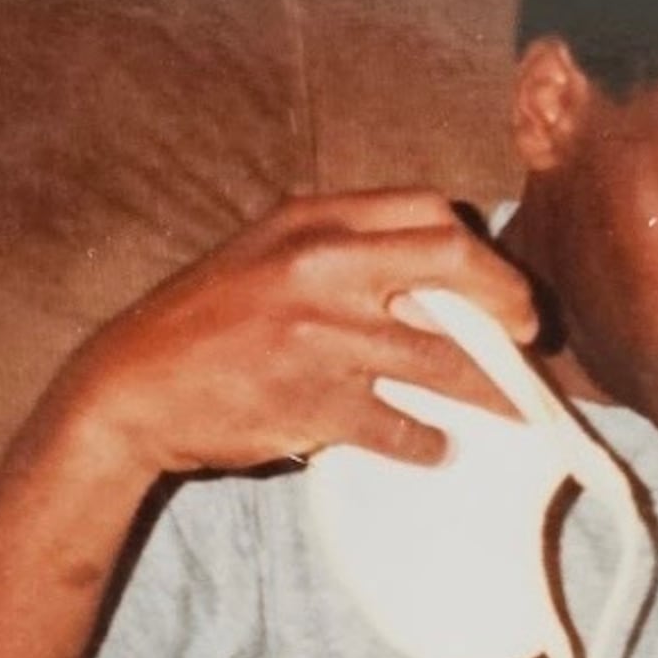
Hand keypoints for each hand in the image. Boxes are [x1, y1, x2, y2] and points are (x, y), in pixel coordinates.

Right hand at [63, 190, 538, 478]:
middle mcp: (321, 267)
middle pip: (454, 264)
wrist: (129, 389)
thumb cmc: (202, 323)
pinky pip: (398, 423)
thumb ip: (338, 256)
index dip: (479, 247)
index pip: (427, 210)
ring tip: (514, 409)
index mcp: (311, 220)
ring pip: (440, 358)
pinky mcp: (314, 401)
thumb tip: (430, 286)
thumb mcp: (265, 257)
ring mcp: (320, 335)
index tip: (499, 283)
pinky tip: (436, 448)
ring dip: (488, 389)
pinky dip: (426, 441)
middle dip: (508, 301)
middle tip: (528, 336)